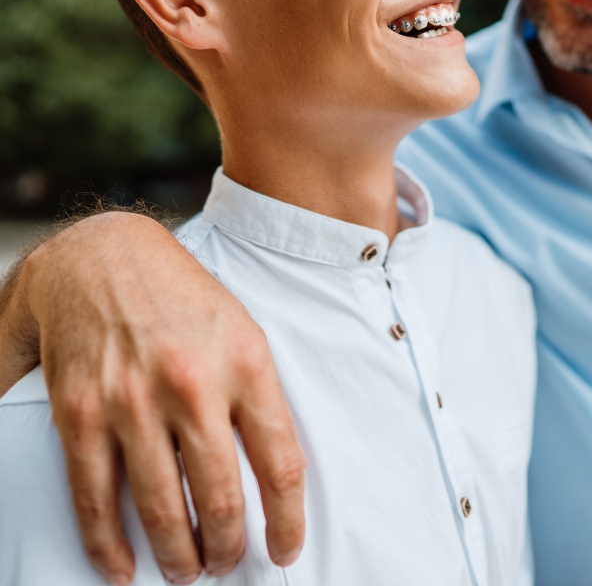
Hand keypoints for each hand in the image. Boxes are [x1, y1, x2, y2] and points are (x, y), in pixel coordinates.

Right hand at [23, 211, 305, 584]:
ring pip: (161, 509)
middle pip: (222, 497)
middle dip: (229, 548)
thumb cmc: (184, 300)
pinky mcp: (82, 413)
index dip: (287, 519)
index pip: (280, 461)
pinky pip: (97, 499)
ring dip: (178, 556)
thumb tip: (276, 470)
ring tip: (187, 571)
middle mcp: (193, 384)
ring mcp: (133, 401)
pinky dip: (110, 546)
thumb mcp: (243, 330)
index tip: (286, 549)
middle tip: (230, 564)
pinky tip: (123, 567)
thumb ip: (258, 394)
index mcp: (246, 362)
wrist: (104, 259)